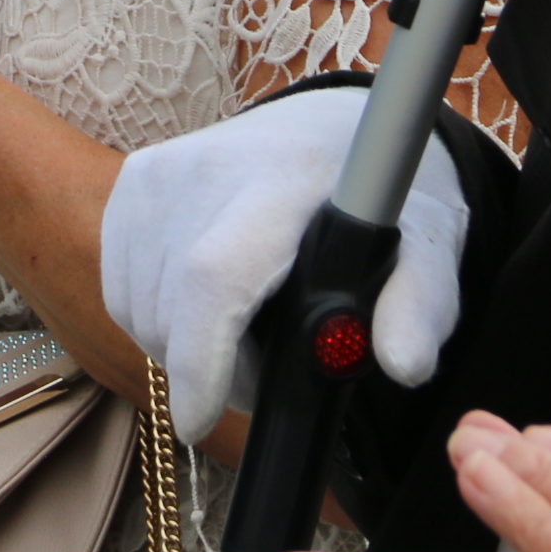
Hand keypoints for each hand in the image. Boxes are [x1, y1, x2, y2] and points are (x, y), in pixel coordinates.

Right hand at [98, 84, 467, 442]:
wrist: (330, 130)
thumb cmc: (381, 201)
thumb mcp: (431, 251)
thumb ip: (420, 308)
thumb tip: (401, 364)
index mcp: (284, 178)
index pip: (215, 275)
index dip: (201, 359)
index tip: (199, 421)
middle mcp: (206, 166)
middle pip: (170, 304)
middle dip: (207, 372)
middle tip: (263, 381)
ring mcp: (159, 170)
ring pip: (137, 305)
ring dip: (178, 351)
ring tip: (240, 345)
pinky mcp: (133, 181)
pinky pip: (119, 286)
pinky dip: (152, 321)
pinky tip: (203, 314)